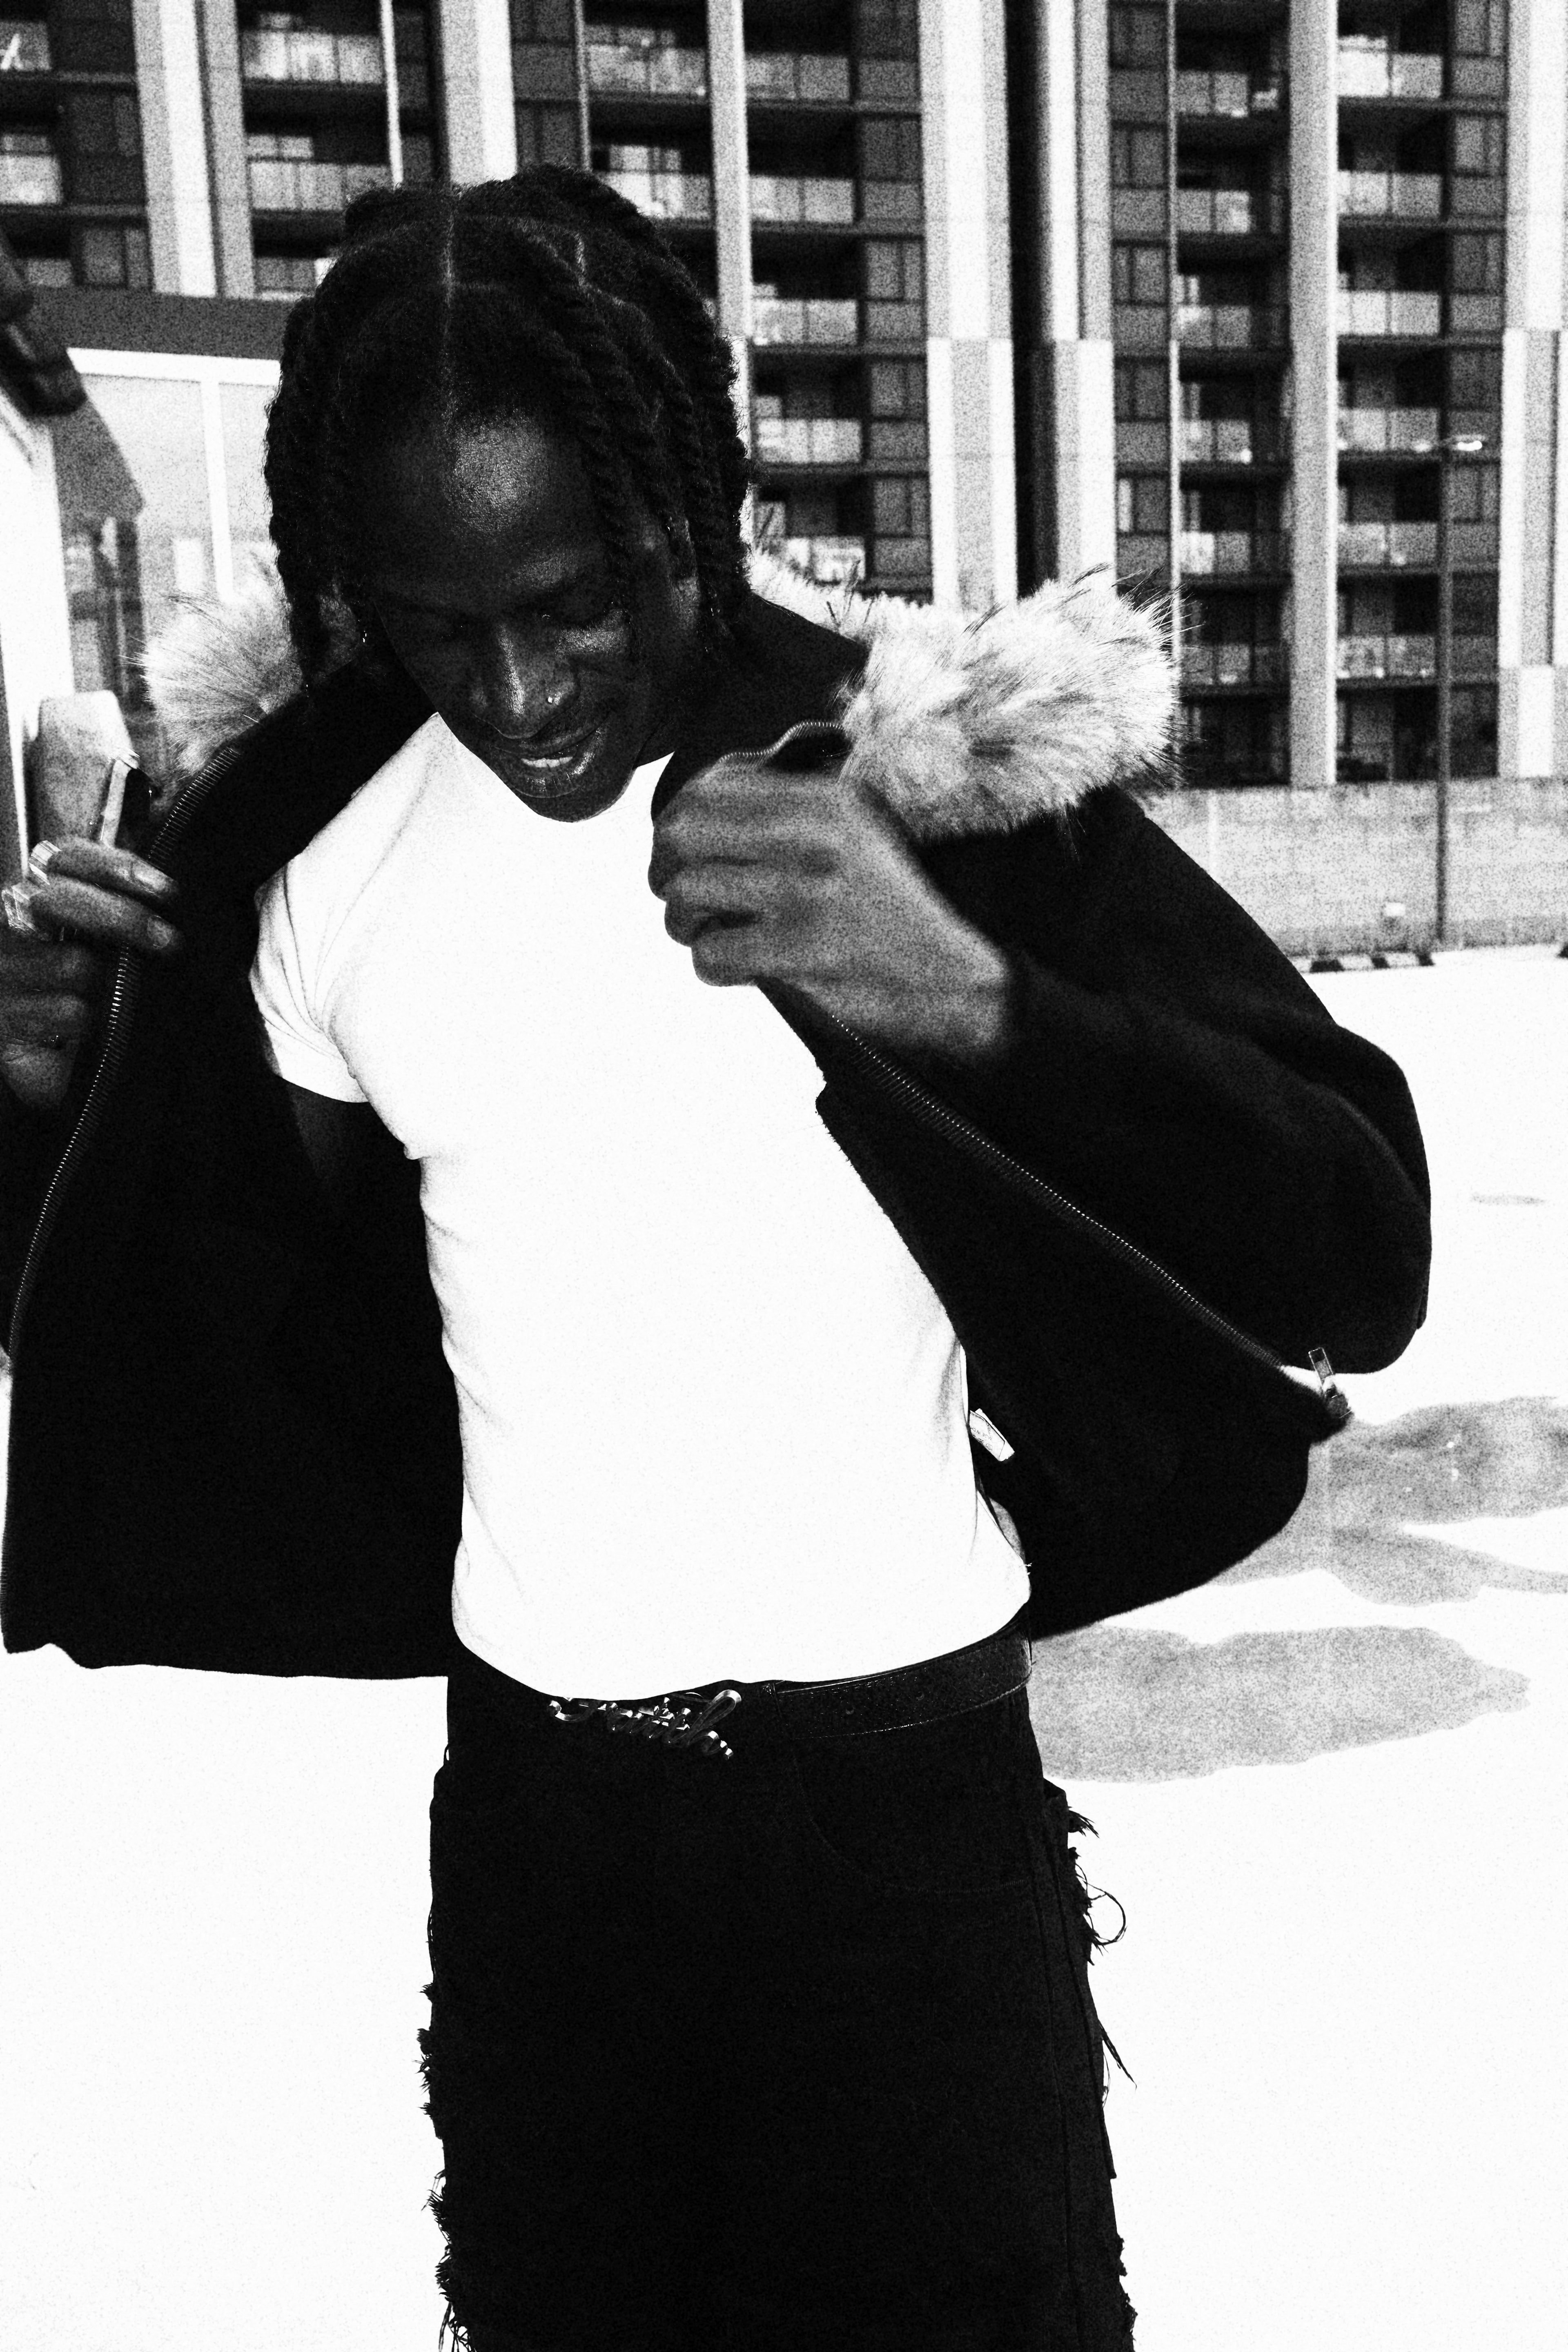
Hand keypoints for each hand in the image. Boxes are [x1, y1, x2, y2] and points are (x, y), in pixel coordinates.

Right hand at [0, 838, 180, 1110]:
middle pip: (58, 900)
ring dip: (110, 987)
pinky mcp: (4, 1019)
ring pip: (73, 964)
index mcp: (35, 893)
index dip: (113, 865)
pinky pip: (69, 1011)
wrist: (55, 1069)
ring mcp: (1, 970)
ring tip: (113, 1001)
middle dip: (121, 918)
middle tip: (169, 940)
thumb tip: (166, 851)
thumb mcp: (108, 943)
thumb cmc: (87, 994)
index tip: (165, 888)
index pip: (66, 857)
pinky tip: (91, 1031)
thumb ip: (125, 898)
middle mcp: (8, 923)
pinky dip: (92, 1023)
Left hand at [648, 756, 1014, 1061]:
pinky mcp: (801, 953)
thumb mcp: (860, 831)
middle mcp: (815, 836)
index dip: (676, 822)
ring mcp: (807, 895)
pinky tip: (738, 965)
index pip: (708, 788)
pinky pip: (711, 953)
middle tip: (677, 893)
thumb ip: (788, 805)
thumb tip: (703, 791)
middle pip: (681, 835)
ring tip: (707, 932)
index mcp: (828, 799)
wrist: (955, 981)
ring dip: (684, 922)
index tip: (684, 851)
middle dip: (665, 869)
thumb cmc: (894, 910)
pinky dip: (712, 964)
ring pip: (686, 896)